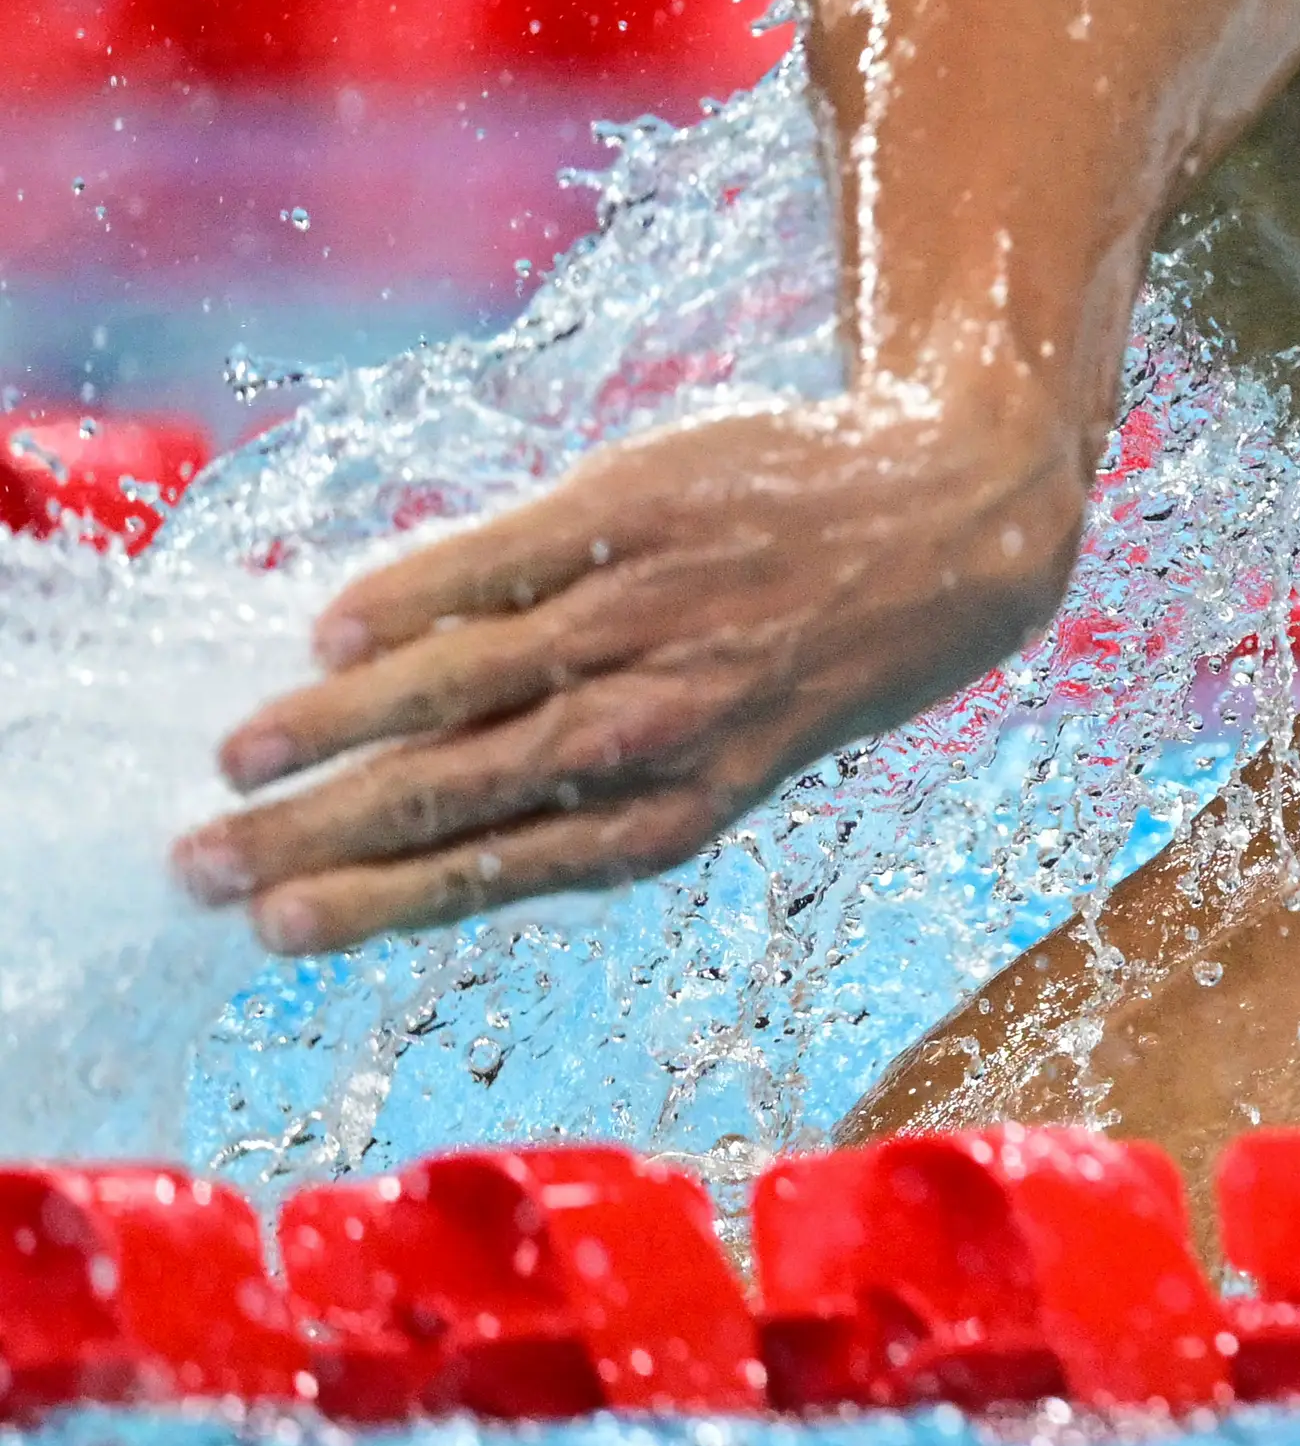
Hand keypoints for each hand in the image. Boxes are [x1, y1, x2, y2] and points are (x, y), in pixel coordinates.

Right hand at [170, 395, 1089, 952]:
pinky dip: (418, 597)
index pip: (506, 866)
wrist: (951, 516)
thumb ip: (600, 772)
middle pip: (459, 793)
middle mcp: (658, 723)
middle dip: (322, 837)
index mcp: (682, 800)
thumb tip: (437, 806)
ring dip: (340, 723)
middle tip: (201, 867)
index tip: (279, 930)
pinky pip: (506, 565)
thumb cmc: (818, 642)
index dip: (387, 901)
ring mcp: (646, 617)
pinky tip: (333, 632)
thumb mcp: (733, 740)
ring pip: (466, 685)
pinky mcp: (637, 516)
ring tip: (238, 757)